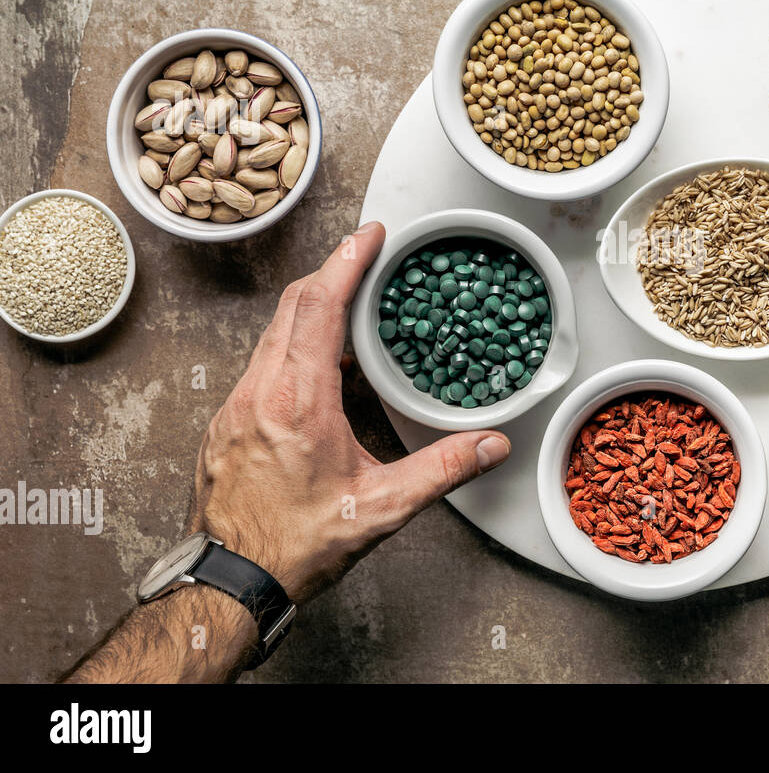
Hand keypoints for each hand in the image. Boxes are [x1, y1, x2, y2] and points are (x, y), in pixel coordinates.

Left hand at [187, 221, 510, 601]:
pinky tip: (320, 367)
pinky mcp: (228, 423)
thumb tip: (491, 444)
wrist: (231, 581)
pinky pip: (262, 364)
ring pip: (273, 334)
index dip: (347, 262)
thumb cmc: (295, 546)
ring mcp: (237, 406)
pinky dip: (292, 345)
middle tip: (366, 256)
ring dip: (310, 310)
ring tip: (349, 305)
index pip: (320, 306)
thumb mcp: (381, 508)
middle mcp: (259, 392)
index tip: (370, 236)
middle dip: (331, 273)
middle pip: (292, 306)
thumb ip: (443, 469)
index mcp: (297, 401)